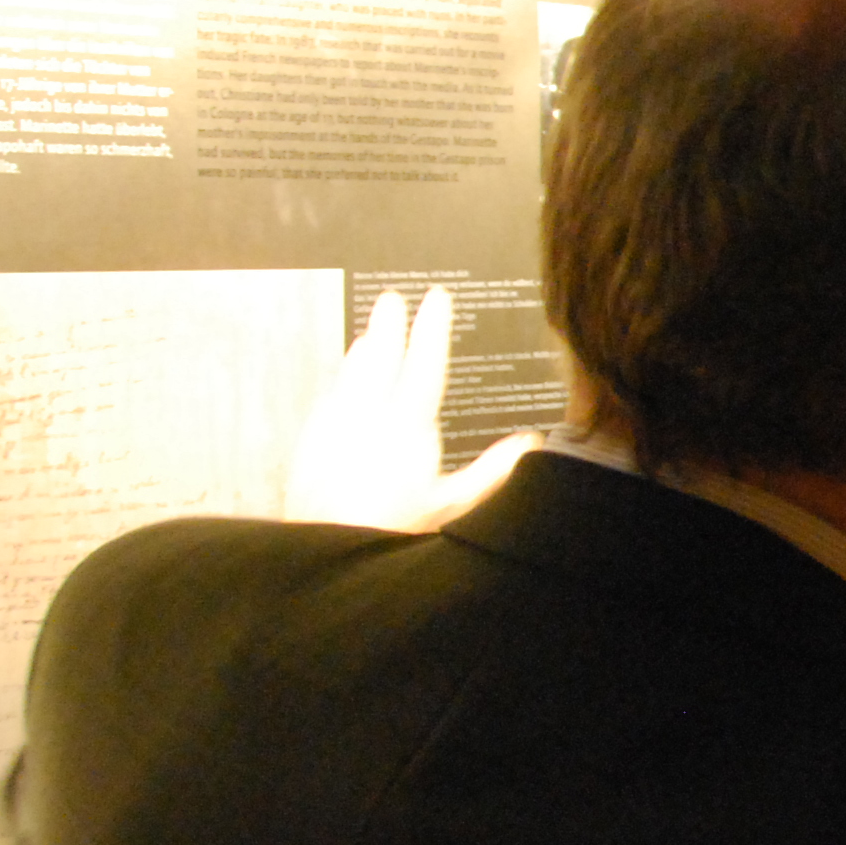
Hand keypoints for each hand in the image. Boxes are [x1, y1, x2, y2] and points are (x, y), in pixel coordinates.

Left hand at [285, 287, 540, 530]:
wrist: (328, 547)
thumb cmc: (393, 530)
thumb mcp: (453, 505)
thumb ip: (492, 471)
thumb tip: (532, 443)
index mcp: (408, 427)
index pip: (424, 364)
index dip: (433, 328)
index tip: (438, 299)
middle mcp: (369, 417)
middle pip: (381, 358)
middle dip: (390, 325)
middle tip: (393, 297)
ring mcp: (337, 425)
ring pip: (353, 374)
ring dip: (364, 349)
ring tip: (372, 331)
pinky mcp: (312, 440)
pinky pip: (331, 396)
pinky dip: (342, 377)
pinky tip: (344, 374)